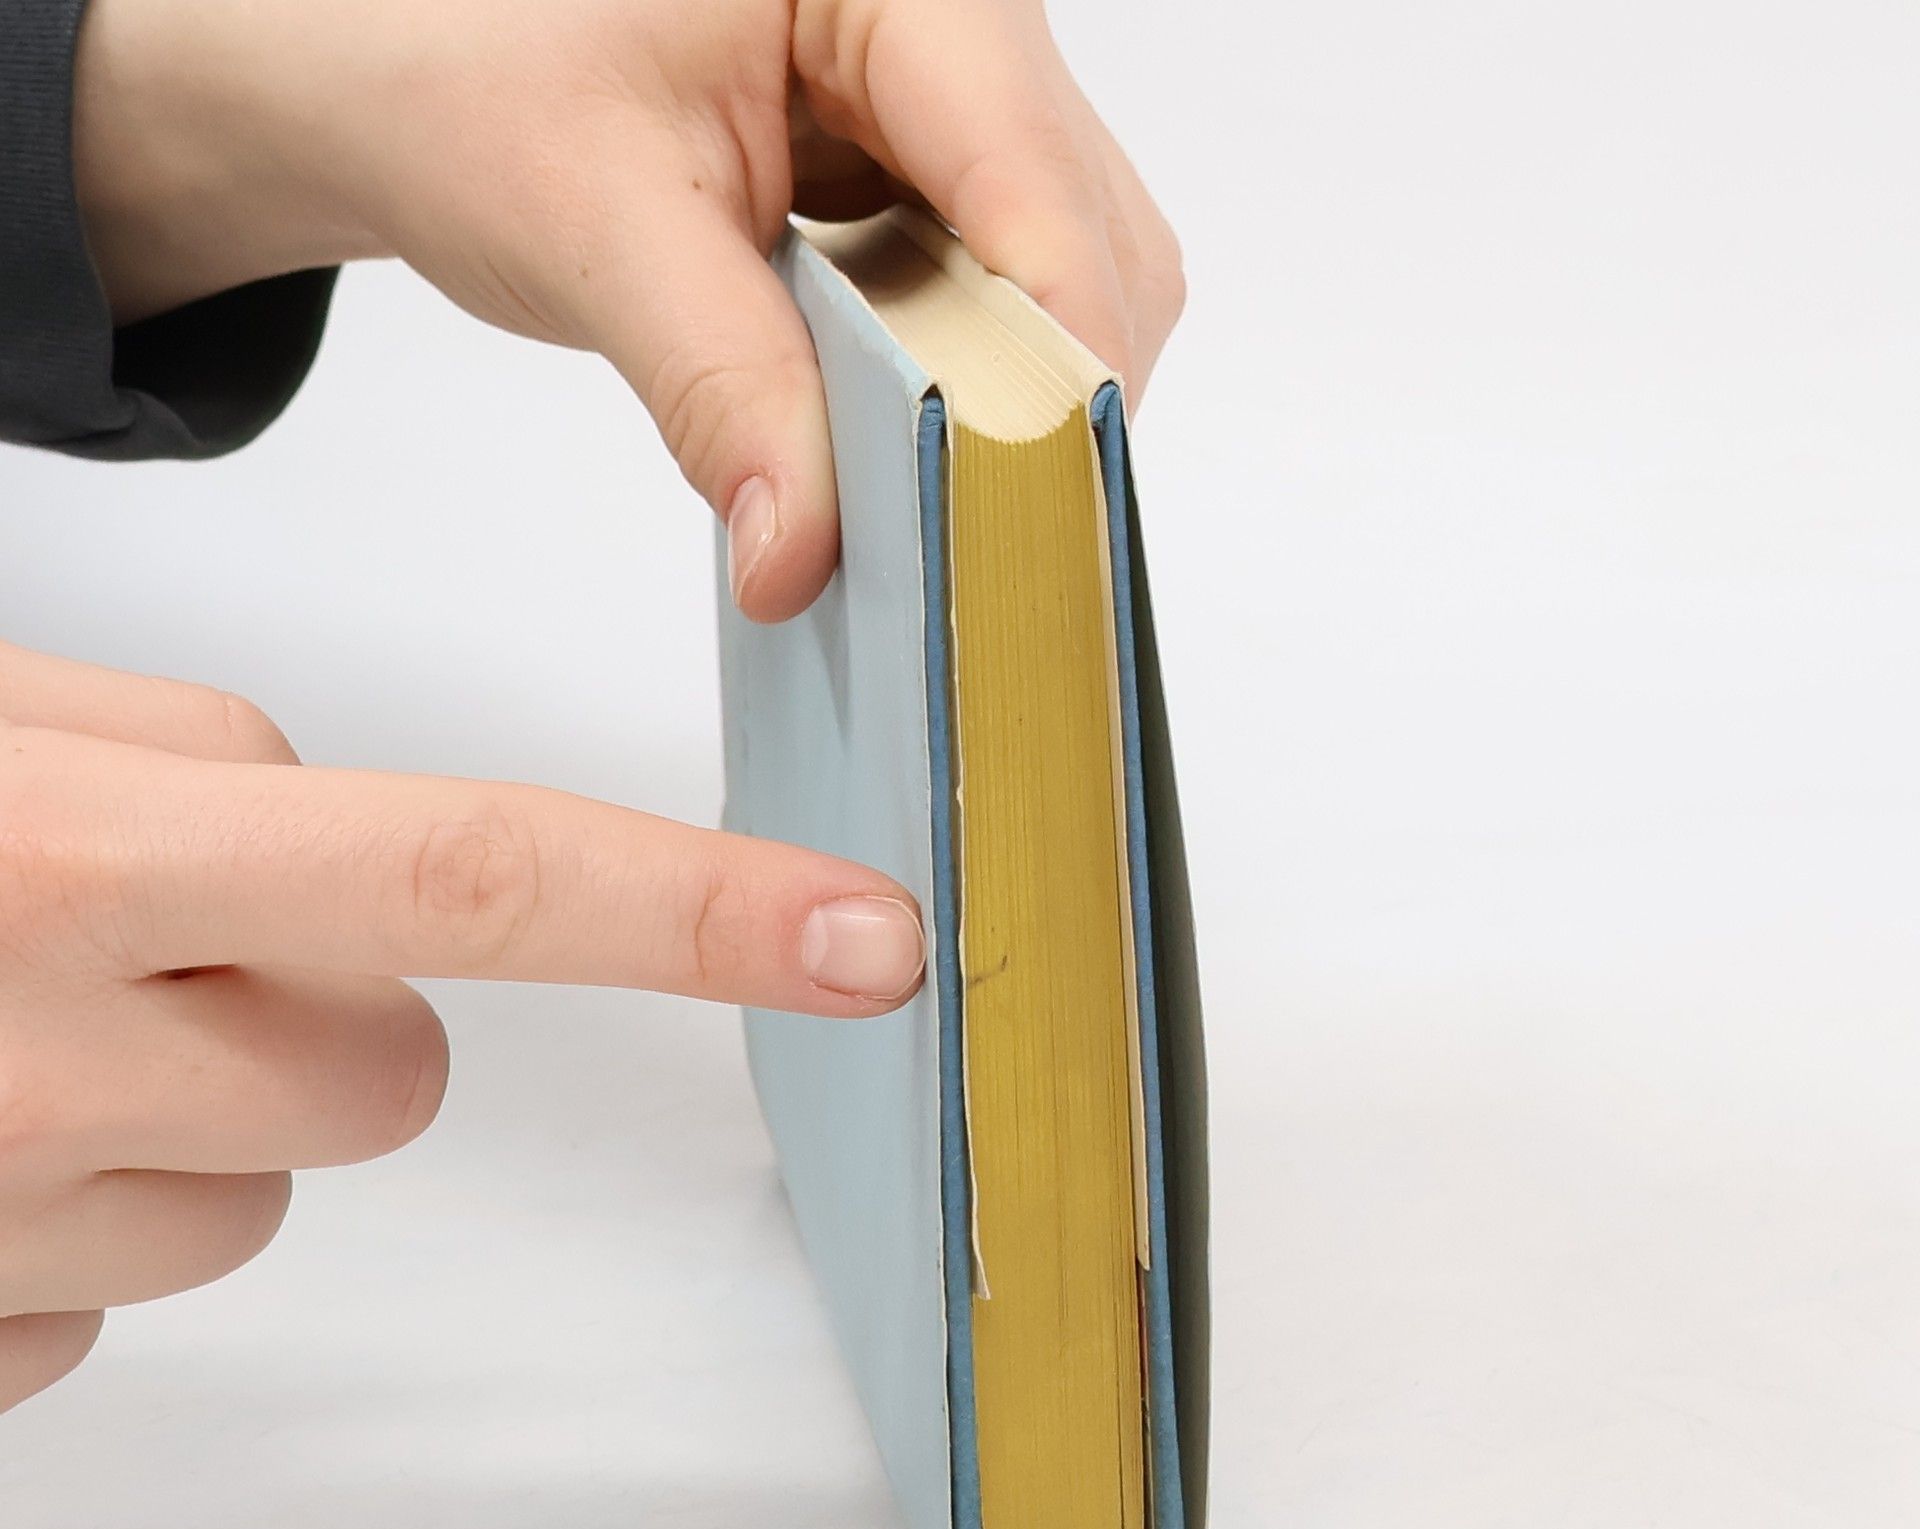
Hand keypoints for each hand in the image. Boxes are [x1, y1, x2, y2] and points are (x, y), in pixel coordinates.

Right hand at [0, 639, 922, 1413]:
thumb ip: (179, 761)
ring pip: (259, 1193)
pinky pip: (116, 1296)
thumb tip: (335, 852)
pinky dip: (68, 1214)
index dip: (692, 909)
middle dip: (326, 1004)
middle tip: (138, 931)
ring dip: (187, 1110)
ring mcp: (5, 1228)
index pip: (468, 875)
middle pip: (392, 1072)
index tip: (866, 940)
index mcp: (74, 855)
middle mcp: (48, 1059)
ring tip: (4, 1020)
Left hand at [71, 0, 1183, 619]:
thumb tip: (805, 555)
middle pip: (1085, 236)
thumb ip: (722, 388)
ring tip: (917, 494)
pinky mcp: (923, 179)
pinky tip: (892, 445)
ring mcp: (949, 103)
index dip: (1054, 348)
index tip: (1039, 505)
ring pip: (1065, 279)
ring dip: (1004, 404)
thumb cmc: (463, 71)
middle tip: (967, 533)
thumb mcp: (595, 225)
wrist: (401, 69)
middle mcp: (949, 21)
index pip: (1030, 167)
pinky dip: (961, 393)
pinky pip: (997, 302)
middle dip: (1038, 397)